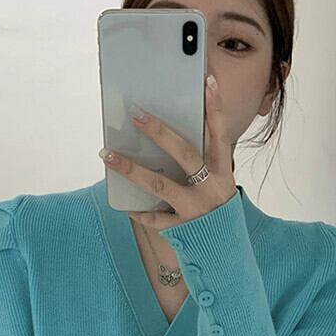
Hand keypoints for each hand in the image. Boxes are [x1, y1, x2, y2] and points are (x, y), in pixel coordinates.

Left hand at [98, 74, 236, 230]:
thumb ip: (203, 165)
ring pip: (161, 184)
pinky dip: (142, 213)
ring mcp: (197, 209)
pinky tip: (127, 207)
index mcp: (224, 173)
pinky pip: (157, 219)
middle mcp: (212, 188)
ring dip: (132, 169)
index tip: (209, 81)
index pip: (220, 135)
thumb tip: (167, 138)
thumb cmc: (218, 213)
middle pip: (185, 153)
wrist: (227, 253)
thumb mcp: (219, 186)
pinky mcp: (184, 229)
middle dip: (160, 132)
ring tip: (108, 155)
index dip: (216, 109)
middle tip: (136, 114)